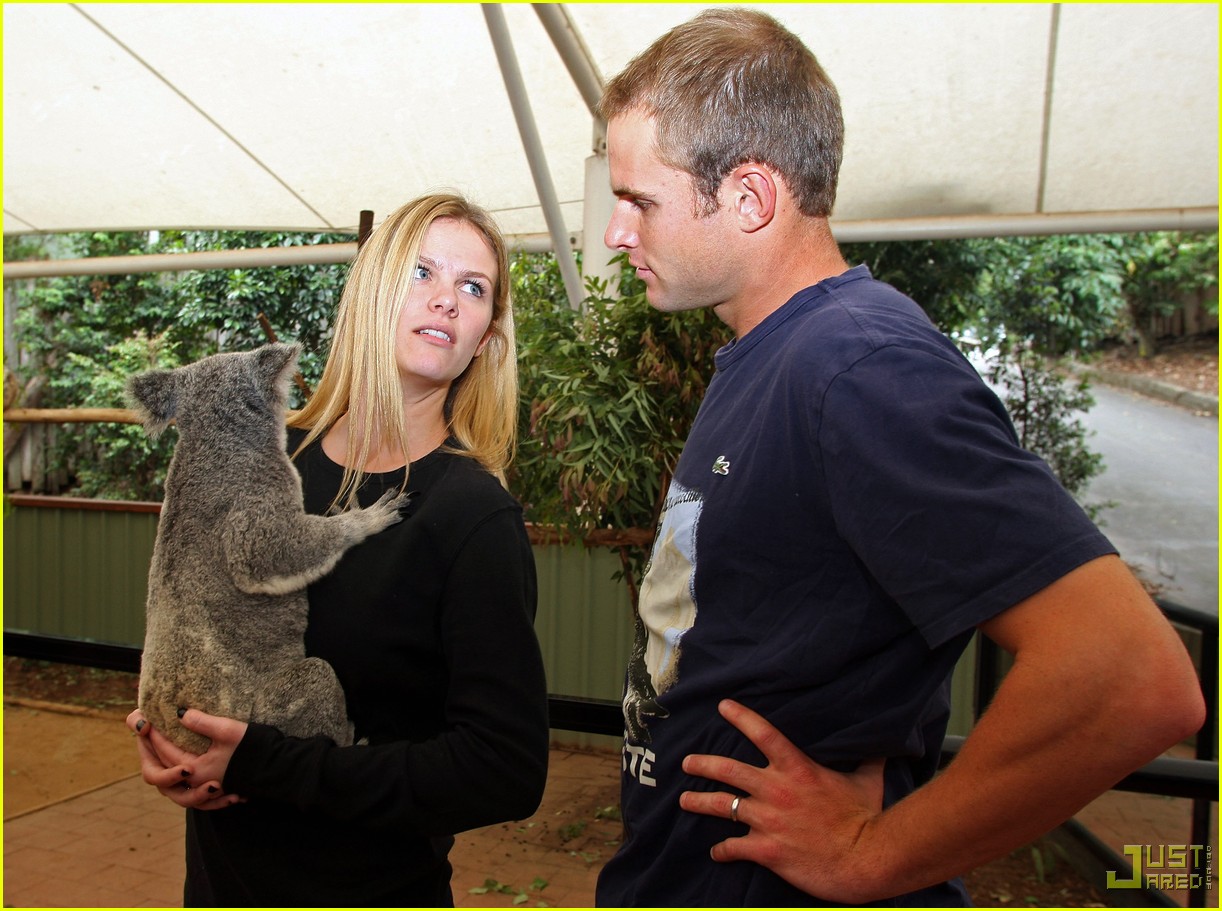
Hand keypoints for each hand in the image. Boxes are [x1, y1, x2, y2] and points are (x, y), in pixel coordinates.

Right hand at [126, 709, 246, 810]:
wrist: (177, 728)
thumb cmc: (157, 722)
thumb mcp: (145, 718)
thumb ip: (136, 720)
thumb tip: (143, 726)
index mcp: (152, 767)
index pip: (156, 777)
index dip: (169, 776)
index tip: (188, 769)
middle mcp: (166, 780)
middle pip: (178, 796)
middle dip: (195, 795)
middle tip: (214, 785)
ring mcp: (181, 785)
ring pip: (194, 802)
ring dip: (210, 800)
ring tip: (226, 791)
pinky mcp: (196, 786)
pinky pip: (207, 801)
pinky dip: (220, 801)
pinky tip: (236, 797)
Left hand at [679, 699, 887, 903]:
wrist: (865, 858)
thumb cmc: (867, 818)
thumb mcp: (868, 779)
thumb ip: (867, 758)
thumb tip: (880, 740)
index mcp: (798, 769)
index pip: (763, 733)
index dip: (741, 717)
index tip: (723, 706)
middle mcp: (776, 790)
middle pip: (728, 770)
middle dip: (703, 764)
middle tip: (687, 762)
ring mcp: (768, 820)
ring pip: (722, 806)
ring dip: (699, 802)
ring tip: (684, 800)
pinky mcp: (767, 850)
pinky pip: (734, 848)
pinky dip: (722, 850)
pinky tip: (715, 852)